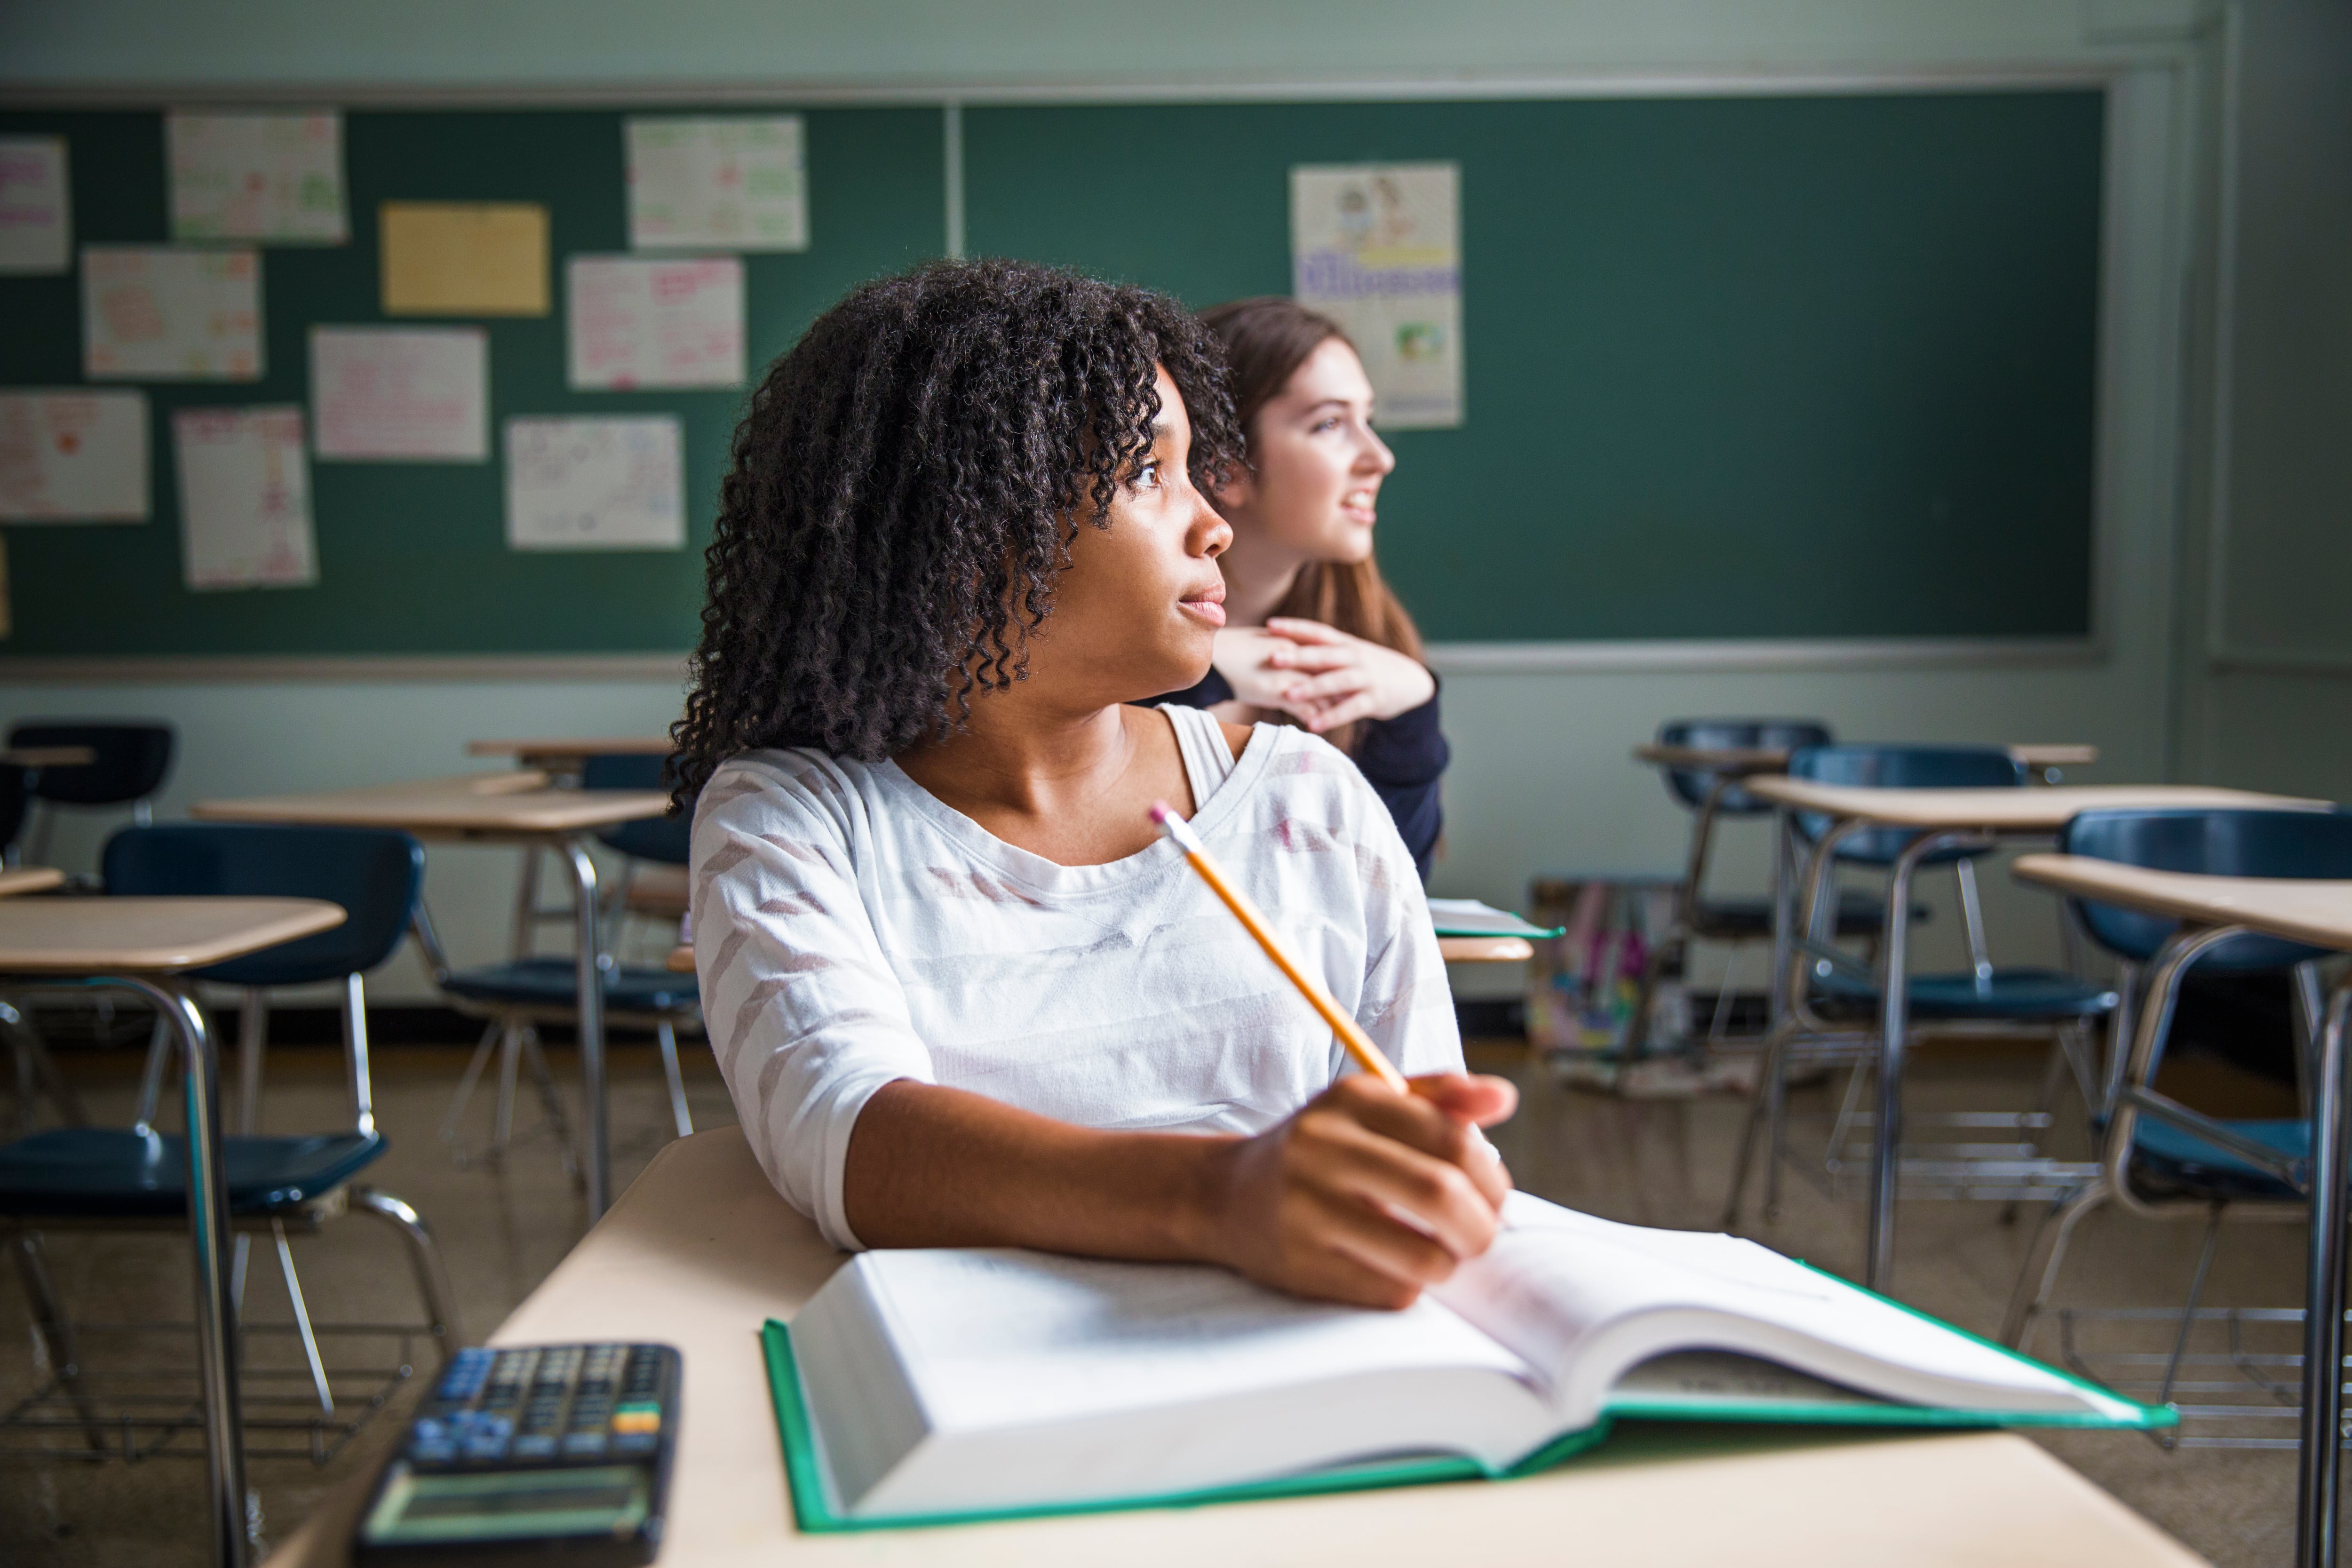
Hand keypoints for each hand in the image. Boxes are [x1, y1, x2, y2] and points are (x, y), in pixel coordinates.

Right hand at [1200, 1072, 1517, 1308]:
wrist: (1225, 1194)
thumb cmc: (1322, 1150)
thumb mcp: (1372, 1106)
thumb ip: (1441, 1098)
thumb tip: (1504, 1099)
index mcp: (1353, 1099)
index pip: (1454, 1139)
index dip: (1493, 1178)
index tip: (1492, 1196)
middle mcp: (1324, 1147)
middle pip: (1441, 1194)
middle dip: (1481, 1227)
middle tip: (1479, 1236)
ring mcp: (1306, 1209)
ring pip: (1421, 1257)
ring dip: (1447, 1264)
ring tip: (1440, 1255)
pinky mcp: (1299, 1265)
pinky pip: (1389, 1291)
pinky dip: (1408, 1287)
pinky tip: (1392, 1267)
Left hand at [1211, 619, 1434, 733]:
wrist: (1410, 681)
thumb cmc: (1367, 668)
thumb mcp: (1346, 655)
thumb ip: (1319, 653)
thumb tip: (1280, 648)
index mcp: (1344, 643)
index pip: (1317, 631)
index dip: (1295, 627)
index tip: (1269, 625)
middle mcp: (1354, 656)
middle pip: (1325, 654)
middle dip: (1299, 655)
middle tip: (1273, 658)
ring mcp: (1366, 677)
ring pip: (1337, 681)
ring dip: (1313, 688)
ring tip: (1288, 695)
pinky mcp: (1375, 699)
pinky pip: (1351, 709)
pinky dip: (1333, 717)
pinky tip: (1313, 725)